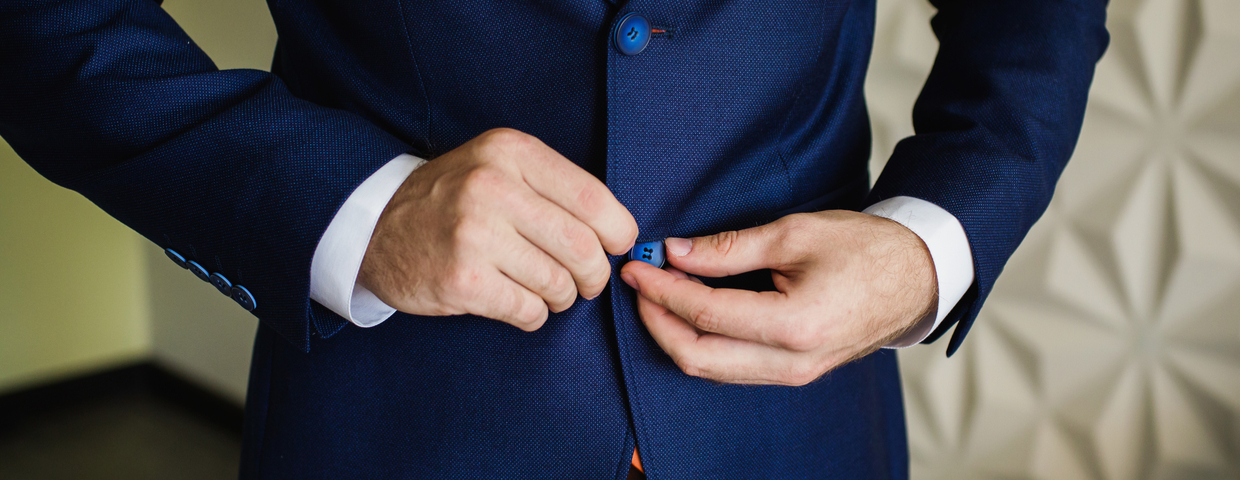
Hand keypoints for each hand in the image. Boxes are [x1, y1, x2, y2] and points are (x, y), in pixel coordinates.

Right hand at [360, 128, 638, 330]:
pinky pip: (528, 311)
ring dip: (561, 298)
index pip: (593, 199)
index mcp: (511, 151)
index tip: (615, 246)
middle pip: (582, 247)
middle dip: (594, 275)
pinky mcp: (461, 278)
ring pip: (558, 284)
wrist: (374, 227)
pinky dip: (533, 315)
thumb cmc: (453, 200)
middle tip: (585, 282)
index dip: (618, 232)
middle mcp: (492, 186)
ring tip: (544, 290)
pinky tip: (517, 302)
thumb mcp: (499, 166)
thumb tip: (621, 231)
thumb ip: (555, 187)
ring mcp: (474, 233)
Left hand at [619, 210, 936, 385]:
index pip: (706, 315)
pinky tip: (688, 312)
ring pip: (712, 371)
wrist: (917, 278)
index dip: (662, 291)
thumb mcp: (794, 233)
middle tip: (637, 284)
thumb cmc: (864, 249)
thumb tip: (674, 253)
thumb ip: (729, 248)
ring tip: (655, 294)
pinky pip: (732, 370)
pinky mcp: (793, 374)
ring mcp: (794, 375)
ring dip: (675, 335)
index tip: (636, 266)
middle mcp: (792, 362)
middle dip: (657, 321)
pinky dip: (701, 344)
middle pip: (698, 358)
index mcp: (795, 325)